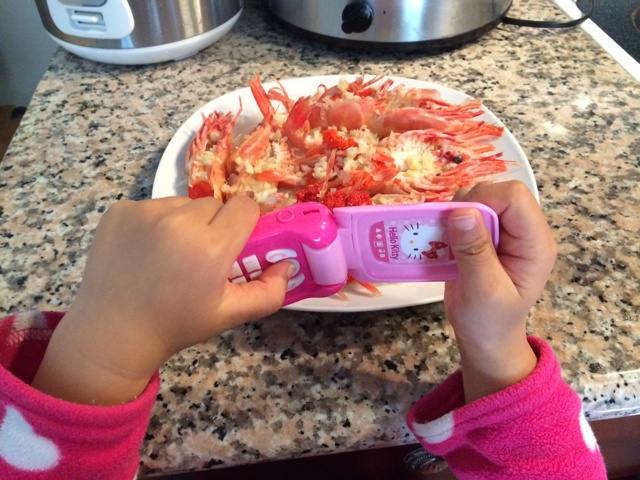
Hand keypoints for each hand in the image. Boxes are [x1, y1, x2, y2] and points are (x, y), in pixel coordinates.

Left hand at [32, 196, 292, 404]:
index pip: (245, 207)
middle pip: (215, 204)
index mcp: (210, 247)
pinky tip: (145, 251)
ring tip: (169, 255)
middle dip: (214, 225)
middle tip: (200, 257)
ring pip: (183, 203)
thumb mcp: (229, 315)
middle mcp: (178, 221)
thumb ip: (269, 292)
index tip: (233, 245)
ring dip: (184, 222)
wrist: (112, 332)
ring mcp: (144, 212)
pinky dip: (154, 223)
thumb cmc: (175, 324)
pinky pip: (152, 206)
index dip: (244, 225)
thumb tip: (288, 265)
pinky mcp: (119, 210)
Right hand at [444, 181, 556, 401]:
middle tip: (447, 233)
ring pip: (477, 198)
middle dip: (466, 206)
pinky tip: (440, 239)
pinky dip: (448, 220)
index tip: (458, 222)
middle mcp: (523, 231)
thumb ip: (474, 251)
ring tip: (443, 239)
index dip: (484, 200)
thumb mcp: (483, 291)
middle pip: (495, 192)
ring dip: (454, 213)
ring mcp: (503, 232)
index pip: (514, 197)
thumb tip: (462, 212)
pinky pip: (466, 212)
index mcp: (535, 243)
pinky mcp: (484, 235)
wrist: (484, 338)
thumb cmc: (489, 321)